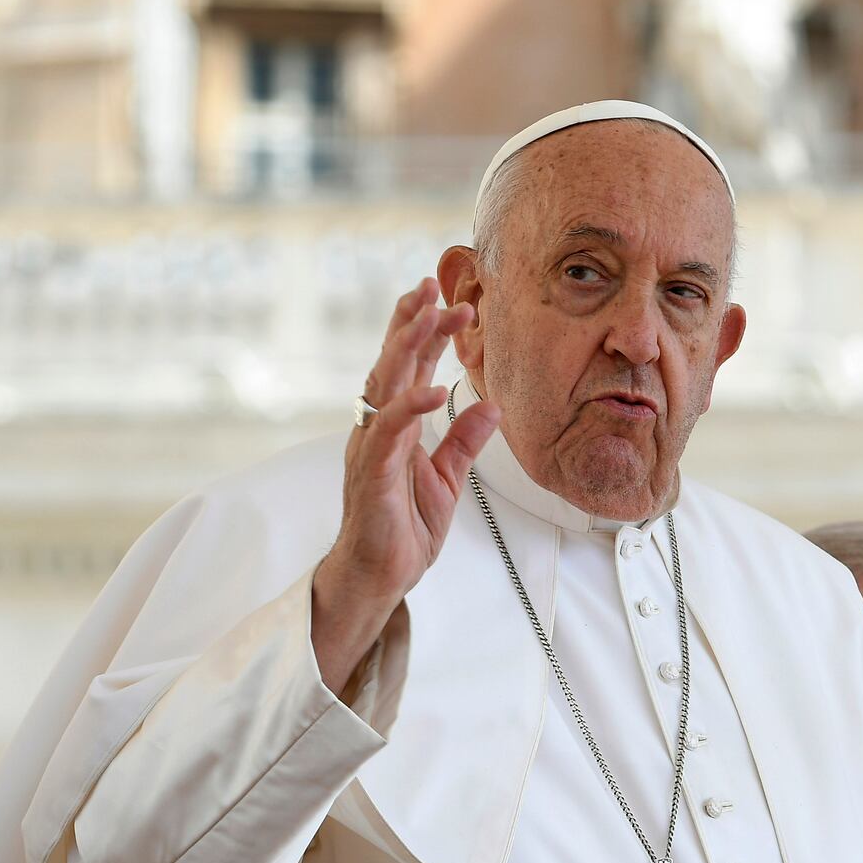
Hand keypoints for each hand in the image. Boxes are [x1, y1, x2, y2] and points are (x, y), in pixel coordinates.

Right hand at [312, 277, 499, 693]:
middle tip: (434, 286)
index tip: (443, 298)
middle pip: (392, 363)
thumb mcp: (447, 478)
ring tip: (432, 316)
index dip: (422, 332)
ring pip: (386, 385)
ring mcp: (371, 448)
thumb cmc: (403, 528)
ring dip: (409, 348)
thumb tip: (491, 404)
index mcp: (393, 426)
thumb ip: (464, 440)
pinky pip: (390, 432)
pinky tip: (434, 388)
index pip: (407, 368)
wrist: (379, 576)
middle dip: (413, 323)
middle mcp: (376, 428)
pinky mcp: (372, 473)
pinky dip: (410, 407)